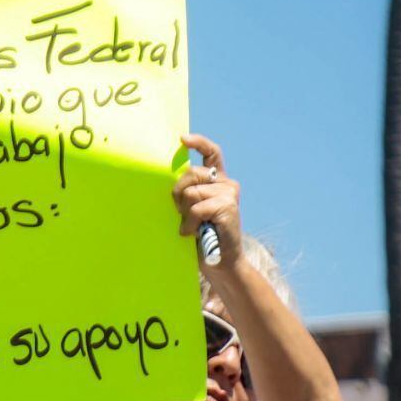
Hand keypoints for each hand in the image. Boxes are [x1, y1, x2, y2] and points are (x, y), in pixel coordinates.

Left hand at [173, 133, 242, 265]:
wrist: (221, 262)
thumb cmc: (202, 237)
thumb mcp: (192, 209)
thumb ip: (187, 192)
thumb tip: (170, 180)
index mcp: (218, 181)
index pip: (211, 153)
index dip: (198, 142)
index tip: (182, 139)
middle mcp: (226, 184)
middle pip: (190, 174)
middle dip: (177, 193)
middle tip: (180, 213)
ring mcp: (229, 194)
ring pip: (191, 192)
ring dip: (184, 212)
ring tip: (191, 227)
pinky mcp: (228, 207)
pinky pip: (197, 208)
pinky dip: (190, 222)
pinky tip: (193, 233)